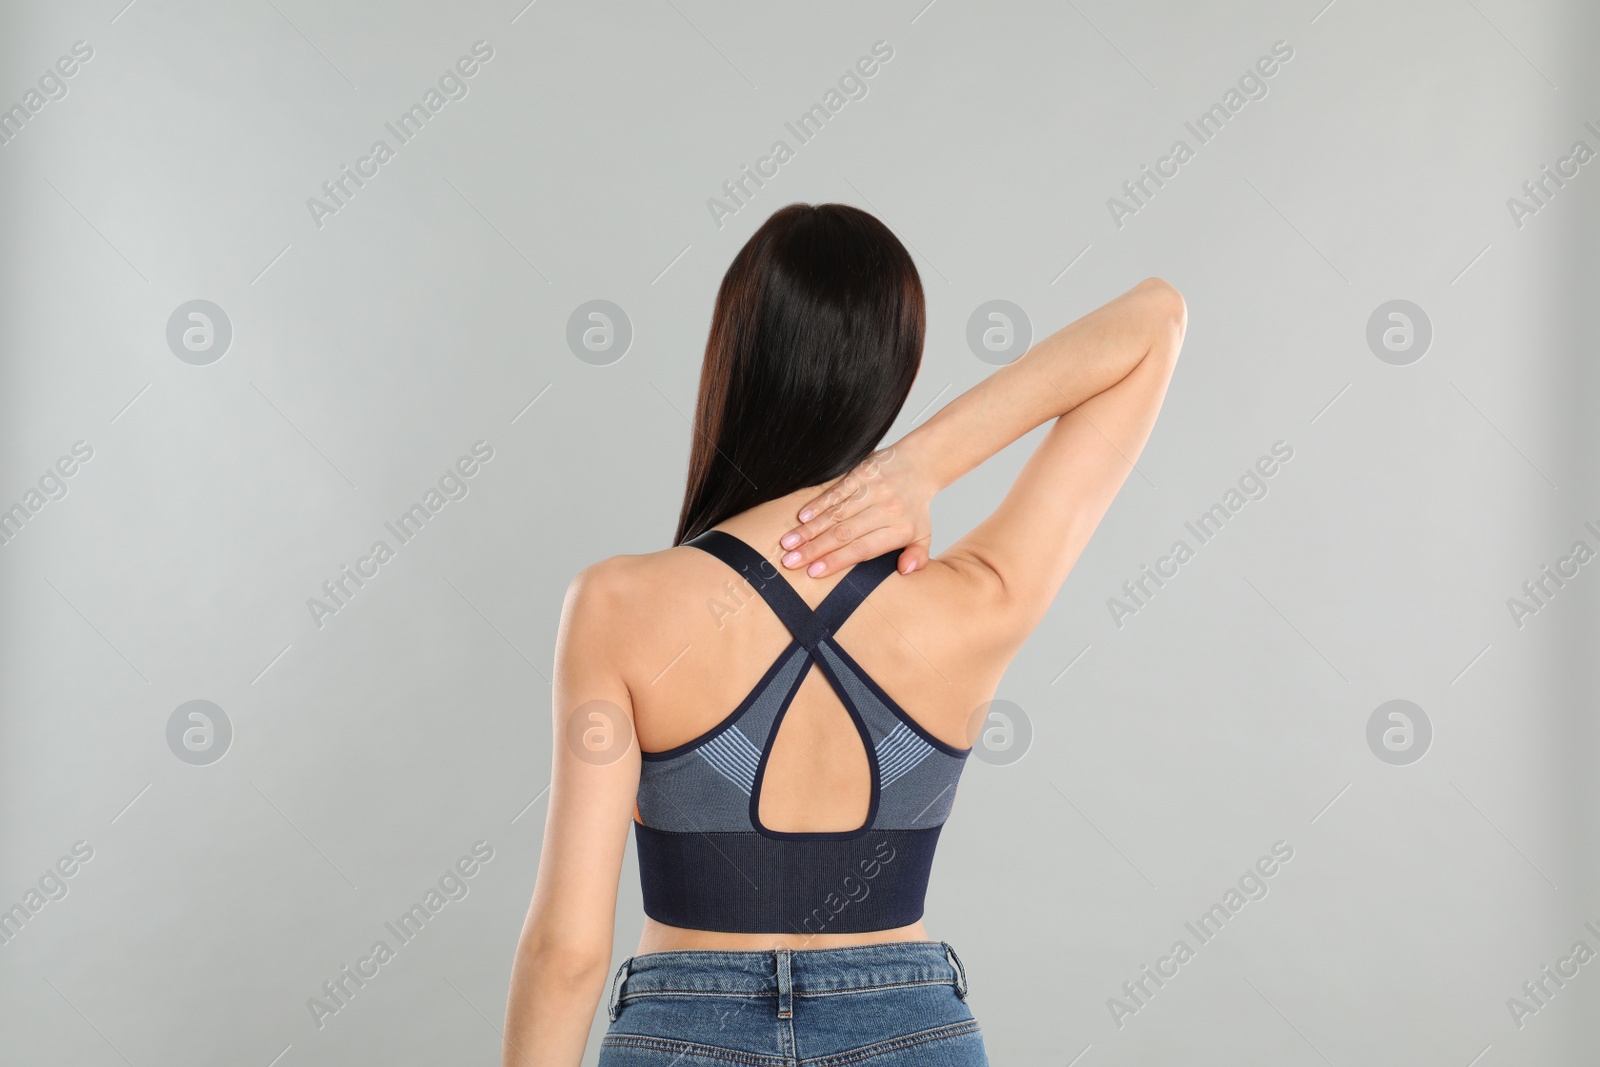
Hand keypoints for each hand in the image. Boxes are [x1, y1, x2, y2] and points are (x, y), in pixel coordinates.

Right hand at [778, 446, 933, 576]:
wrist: (919, 464)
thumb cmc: (914, 507)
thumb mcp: (924, 535)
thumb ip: (918, 556)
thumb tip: (905, 570)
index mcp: (901, 529)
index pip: (863, 549)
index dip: (837, 560)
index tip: (813, 572)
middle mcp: (886, 509)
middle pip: (844, 533)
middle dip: (814, 549)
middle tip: (790, 561)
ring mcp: (873, 490)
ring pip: (836, 513)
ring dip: (810, 529)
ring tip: (788, 543)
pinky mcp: (861, 473)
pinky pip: (837, 491)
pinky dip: (818, 504)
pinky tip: (801, 517)